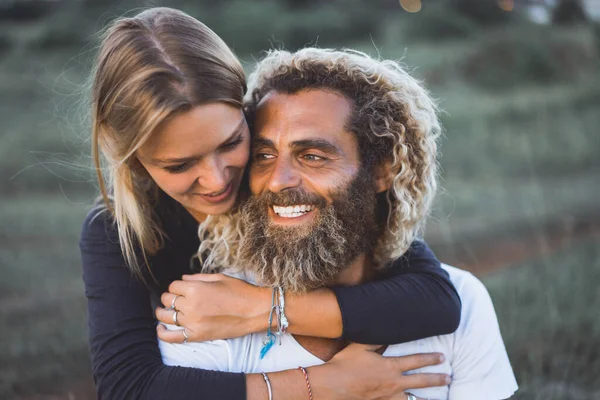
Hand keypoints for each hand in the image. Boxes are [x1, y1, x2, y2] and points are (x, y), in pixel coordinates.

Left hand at [156, 273, 270, 342]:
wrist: (255, 310)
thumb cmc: (240, 291)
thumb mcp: (219, 278)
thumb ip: (197, 278)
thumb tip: (182, 279)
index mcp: (195, 288)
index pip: (173, 286)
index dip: (177, 286)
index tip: (182, 288)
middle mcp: (190, 305)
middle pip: (168, 300)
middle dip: (170, 297)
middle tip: (176, 298)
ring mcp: (192, 322)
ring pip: (166, 316)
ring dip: (163, 312)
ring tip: (164, 311)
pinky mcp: (197, 335)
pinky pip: (172, 337)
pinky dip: (163, 333)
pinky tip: (160, 328)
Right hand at [309, 343, 448, 399]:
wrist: (332, 386)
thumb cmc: (344, 364)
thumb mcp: (360, 346)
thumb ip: (376, 340)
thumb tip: (387, 330)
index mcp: (390, 366)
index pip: (416, 361)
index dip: (430, 358)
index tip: (441, 357)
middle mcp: (393, 383)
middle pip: (421, 381)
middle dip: (437, 379)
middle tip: (448, 377)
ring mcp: (388, 397)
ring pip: (413, 399)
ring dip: (426, 398)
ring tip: (438, 399)